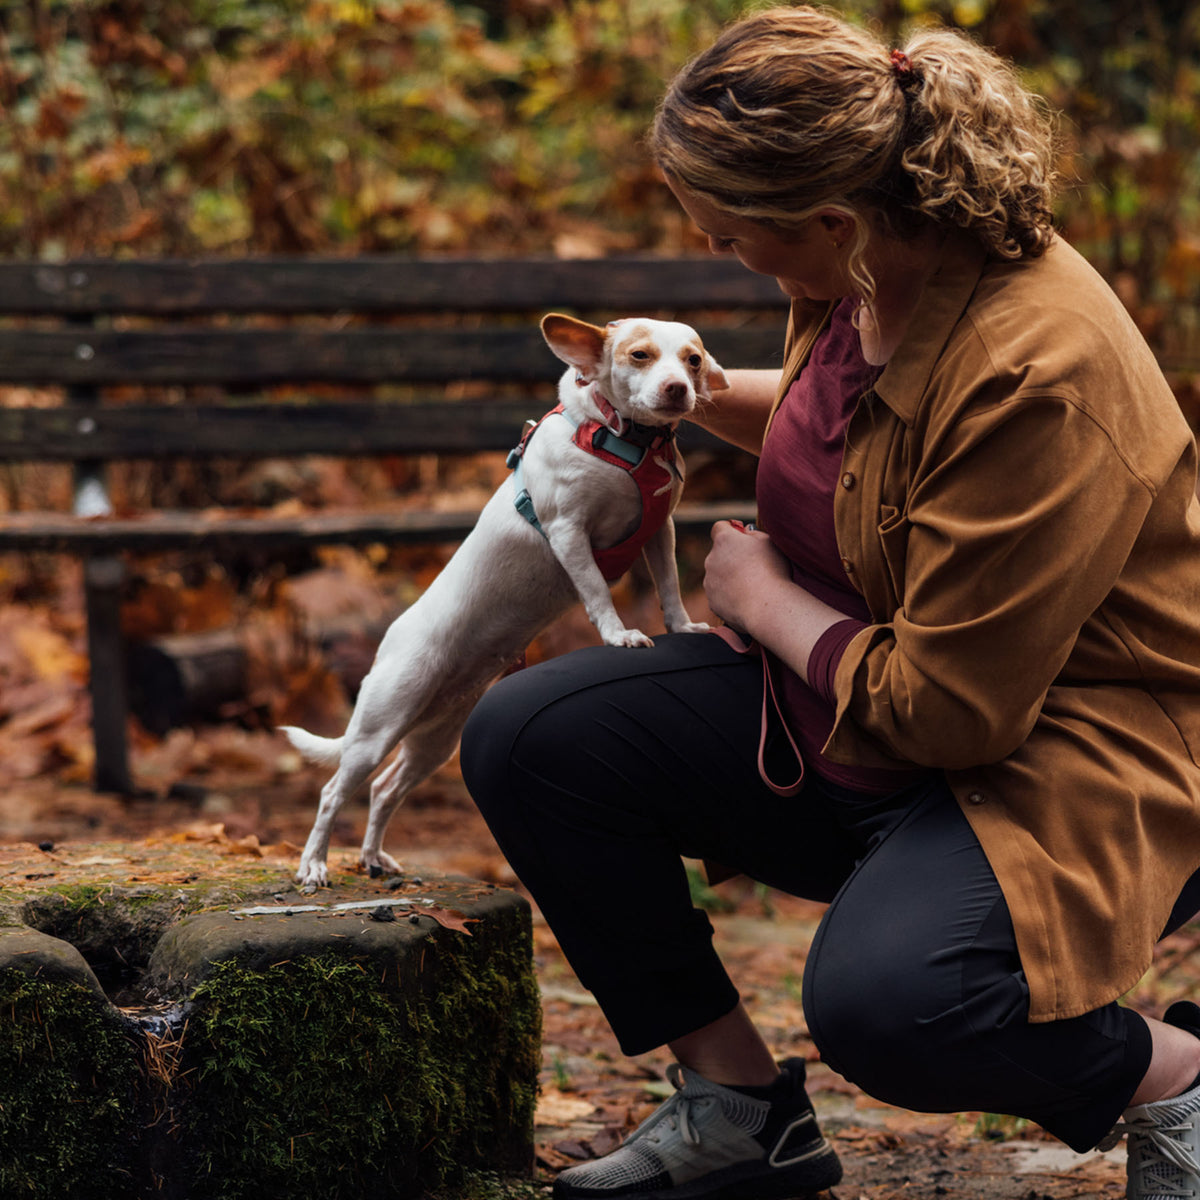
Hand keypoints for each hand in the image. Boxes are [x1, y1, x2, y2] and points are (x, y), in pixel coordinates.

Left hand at [703, 520, 792, 635]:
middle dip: (732, 556)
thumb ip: (754, 533)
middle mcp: (711, 559)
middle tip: (754, 565)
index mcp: (724, 541)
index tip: (741, 536)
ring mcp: (709, 581)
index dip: (730, 530)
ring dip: (730, 577)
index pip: (719, 527)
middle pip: (719, 553)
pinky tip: (747, 599)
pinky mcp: (712, 600)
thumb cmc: (771, 571)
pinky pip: (720, 594)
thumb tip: (745, 532)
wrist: (766, 606)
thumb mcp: (768, 542)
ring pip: (718, 575)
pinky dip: (730, 595)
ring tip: (753, 585)